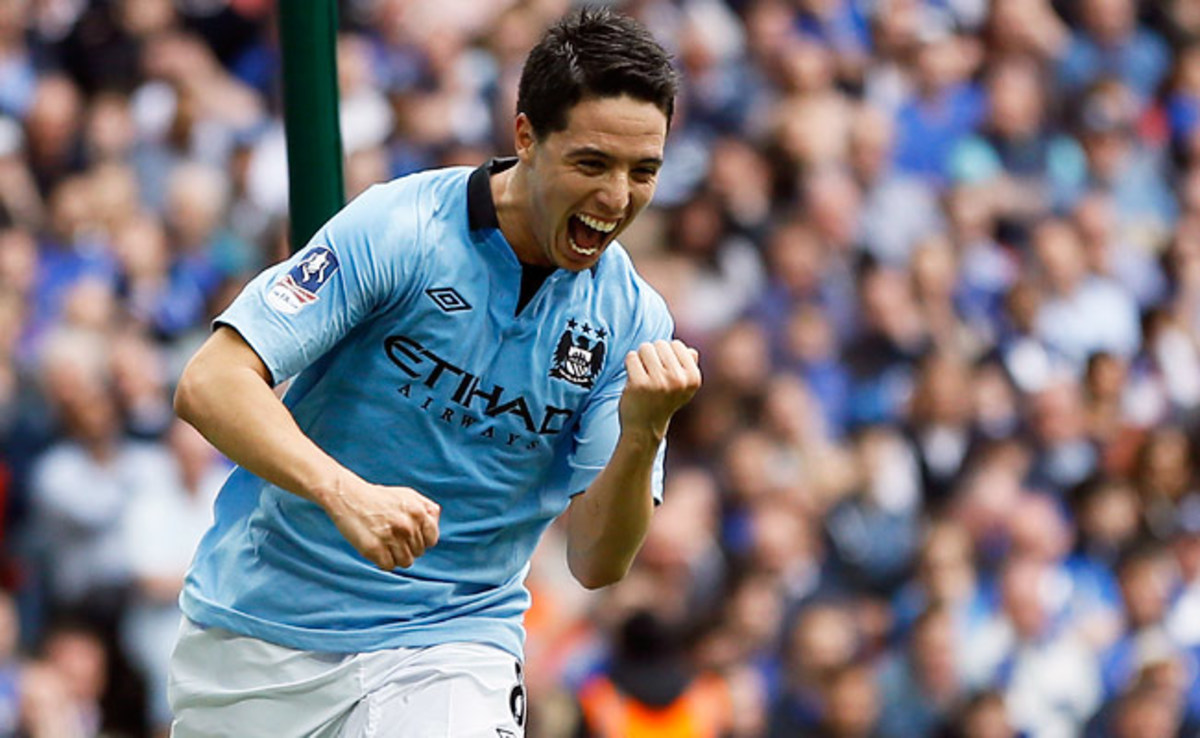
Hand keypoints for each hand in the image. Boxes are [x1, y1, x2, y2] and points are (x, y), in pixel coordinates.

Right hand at [319, 477, 440, 569]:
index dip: (421, 540)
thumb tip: (434, 528)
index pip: (431, 540)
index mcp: (418, 512)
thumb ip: (427, 510)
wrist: (348, 496)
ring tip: (385, 543)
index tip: (409, 536)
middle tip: (391, 536)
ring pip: (405, 562)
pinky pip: (388, 566)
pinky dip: (383, 561)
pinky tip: (376, 548)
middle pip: (418, 552)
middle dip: (407, 547)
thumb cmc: (379, 497)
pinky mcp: (374, 549)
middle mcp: (407, 526)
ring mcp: (391, 538)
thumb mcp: (408, 495)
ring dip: (396, 556)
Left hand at [619, 339, 701, 441]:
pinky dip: (630, 365)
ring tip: (643, 375)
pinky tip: (634, 379)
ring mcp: (658, 382)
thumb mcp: (682, 387)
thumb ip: (688, 368)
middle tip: (652, 375)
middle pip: (660, 344)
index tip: (665, 371)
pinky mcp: (639, 384)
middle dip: (653, 355)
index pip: (677, 345)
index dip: (667, 354)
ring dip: (641, 358)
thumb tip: (691, 351)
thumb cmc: (662, 402)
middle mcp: (678, 380)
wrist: (645, 429)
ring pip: (645, 348)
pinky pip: (631, 357)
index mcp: (692, 378)